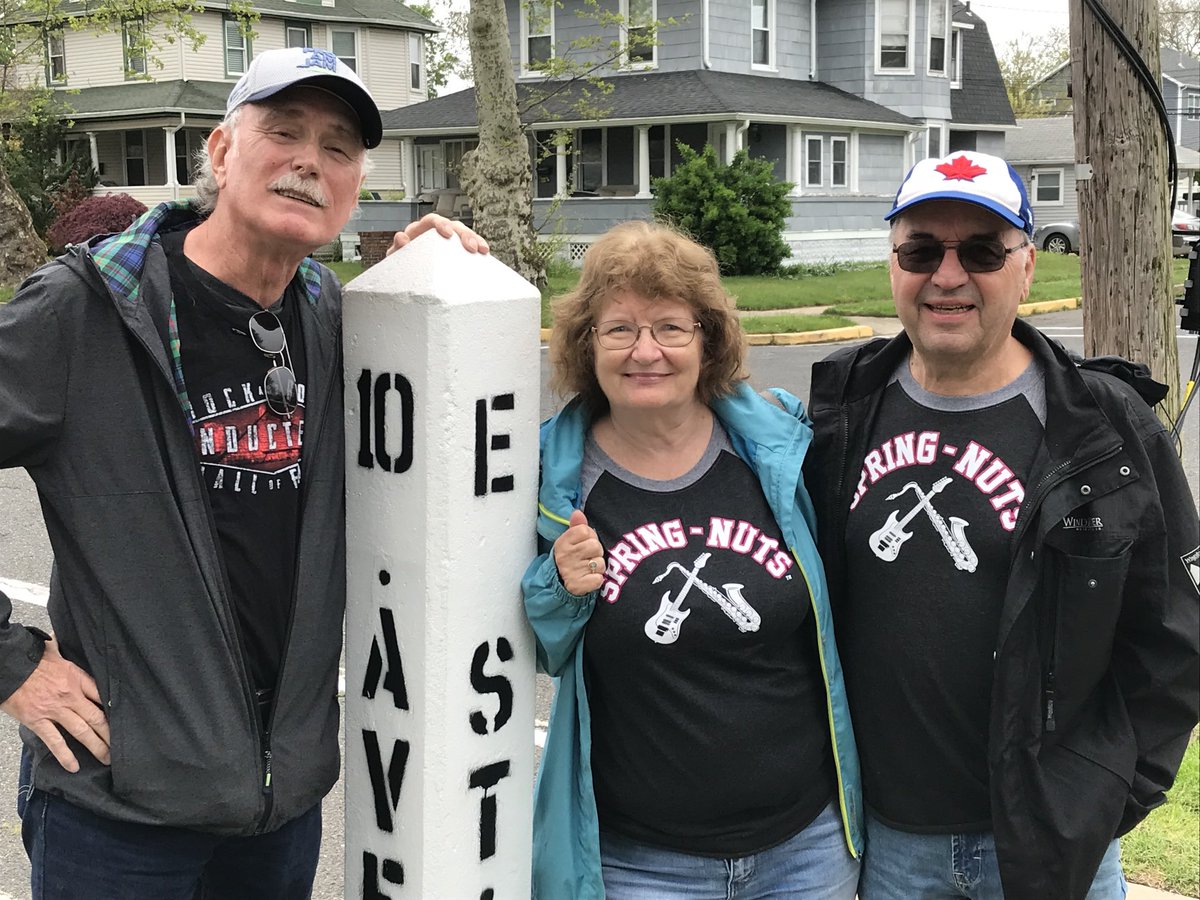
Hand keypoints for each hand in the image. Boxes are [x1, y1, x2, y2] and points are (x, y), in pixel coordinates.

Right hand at [0, 639, 109, 772]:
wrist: (8, 666)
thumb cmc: (29, 658)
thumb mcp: (52, 650)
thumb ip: (62, 648)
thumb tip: (61, 638)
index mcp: (77, 677)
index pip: (102, 696)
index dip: (114, 709)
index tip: (124, 720)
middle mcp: (70, 695)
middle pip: (97, 718)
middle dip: (110, 734)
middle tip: (120, 747)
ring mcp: (55, 710)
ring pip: (81, 731)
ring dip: (96, 746)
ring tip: (106, 758)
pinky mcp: (38, 721)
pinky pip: (54, 741)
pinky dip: (65, 756)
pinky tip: (74, 766)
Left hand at [387, 214, 489, 255]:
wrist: (405, 276)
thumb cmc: (400, 264)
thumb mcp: (395, 257)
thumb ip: (397, 247)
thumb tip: (401, 238)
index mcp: (420, 230)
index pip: (432, 220)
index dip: (441, 224)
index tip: (447, 233)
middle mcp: (436, 233)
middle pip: (454, 225)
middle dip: (464, 234)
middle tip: (471, 246)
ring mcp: (448, 242)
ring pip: (464, 234)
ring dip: (475, 240)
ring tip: (482, 250)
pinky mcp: (455, 252)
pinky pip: (468, 247)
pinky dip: (477, 249)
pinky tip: (484, 255)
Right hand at [553, 509, 605, 595]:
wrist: (560, 583)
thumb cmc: (571, 558)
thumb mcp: (571, 540)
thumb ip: (577, 526)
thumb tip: (577, 512)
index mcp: (563, 542)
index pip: (585, 531)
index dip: (590, 536)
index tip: (585, 543)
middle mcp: (565, 556)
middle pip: (595, 546)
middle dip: (596, 552)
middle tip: (588, 557)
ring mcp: (570, 571)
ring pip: (600, 563)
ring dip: (598, 567)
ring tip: (589, 569)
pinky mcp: (577, 586)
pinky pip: (598, 579)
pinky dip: (597, 580)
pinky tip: (589, 579)